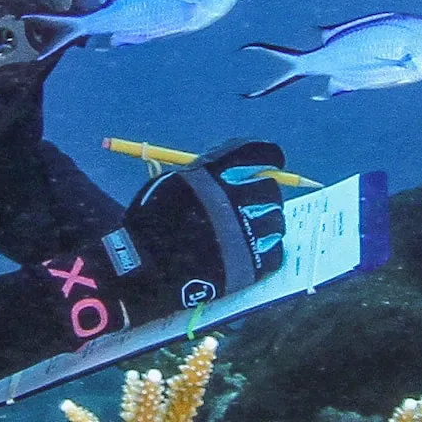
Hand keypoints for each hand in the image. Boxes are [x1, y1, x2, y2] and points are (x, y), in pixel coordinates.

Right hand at [120, 140, 291, 313]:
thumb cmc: (152, 222)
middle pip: (270, 189)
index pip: (259, 154)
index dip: (268, 159)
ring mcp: (247, 231)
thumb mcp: (174, 183)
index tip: (269, 165)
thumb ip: (206, 174)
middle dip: (264, 195)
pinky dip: (266, 252)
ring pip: (276, 222)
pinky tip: (252, 253)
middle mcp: (238, 198)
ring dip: (267, 224)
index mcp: (218, 174)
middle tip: (253, 205)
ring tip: (251, 232)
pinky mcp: (251, 262)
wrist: (145, 266)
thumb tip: (230, 171)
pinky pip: (274, 253)